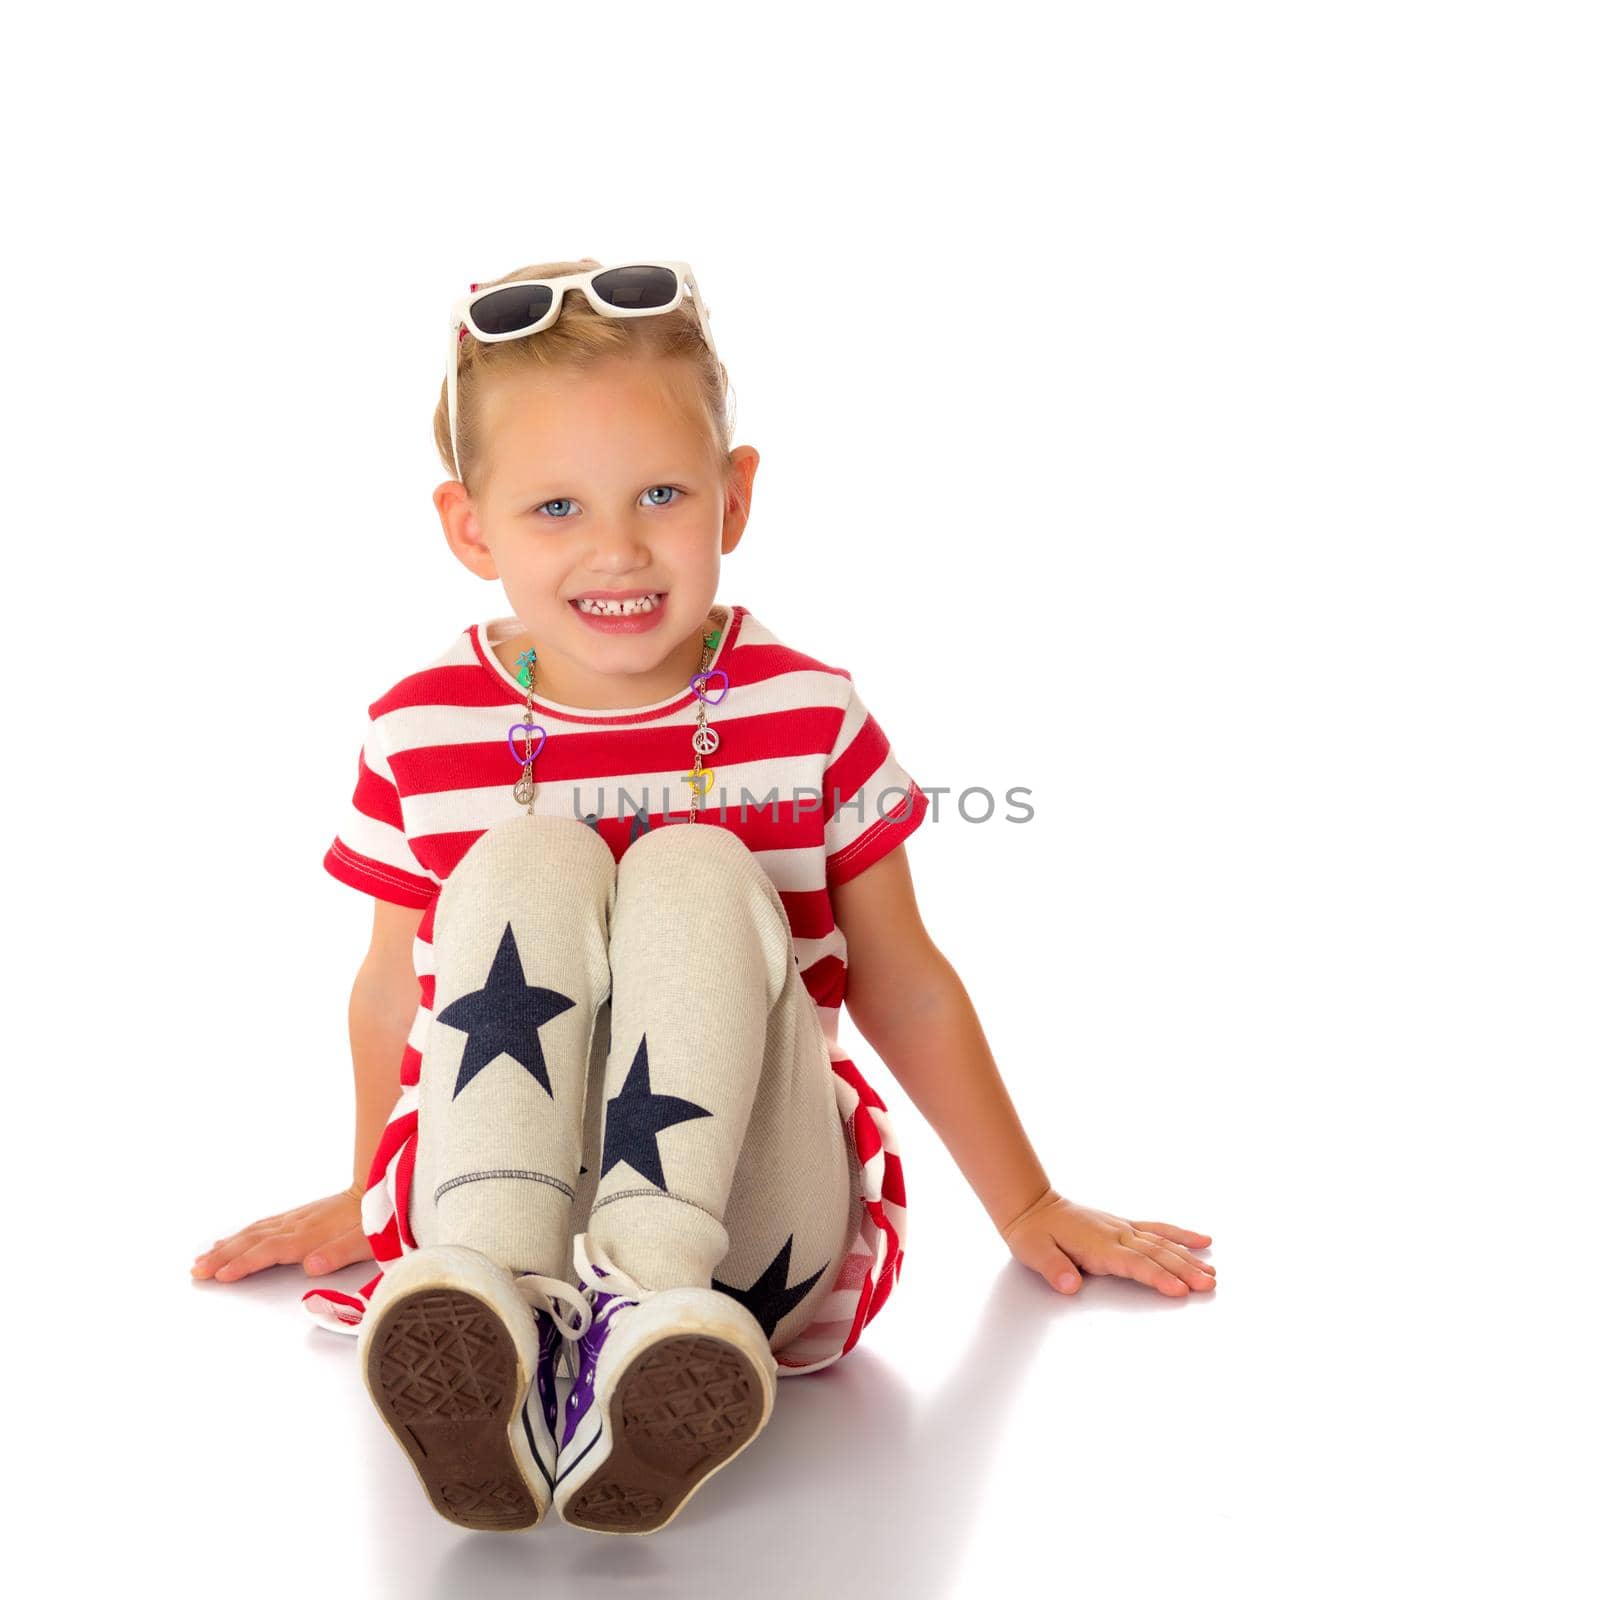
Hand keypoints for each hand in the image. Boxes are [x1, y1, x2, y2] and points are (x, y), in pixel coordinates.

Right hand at [190, 1186, 371, 1282]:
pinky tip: (231, 1239)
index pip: (271, 1250)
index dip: (245, 1263)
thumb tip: (311, 1264)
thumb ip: (340, 1252)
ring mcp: (299, 1217)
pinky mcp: (302, 1214)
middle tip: (196, 1271)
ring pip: (255, 1231)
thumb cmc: (381, 1217)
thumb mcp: (370, 1239)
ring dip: (227, 1244)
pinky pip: (264, 1224)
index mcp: (313, 1234)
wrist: (387, 1182)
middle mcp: (300, 1224)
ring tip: (202, 1258)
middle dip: (223, 1256)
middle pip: (254, 1240)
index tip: (220, 1275)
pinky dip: (243, 1233)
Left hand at [1000, 1188, 1215, 1296]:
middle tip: (1208, 1285)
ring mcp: (1122, 1228)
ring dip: (1188, 1258)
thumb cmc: (1033, 1233)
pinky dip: (1180, 1234)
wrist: (1032, 1206)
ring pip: (1162, 1243)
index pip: (1134, 1263)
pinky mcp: (1125, 1226)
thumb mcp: (1034, 1251)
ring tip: (1212, 1273)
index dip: (1157, 1277)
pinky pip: (1157, 1229)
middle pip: (1156, 1254)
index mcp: (1097, 1244)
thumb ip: (1053, 1267)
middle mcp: (1115, 1234)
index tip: (1179, 1289)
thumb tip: (1069, 1283)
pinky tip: (1202, 1240)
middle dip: (1184, 1270)